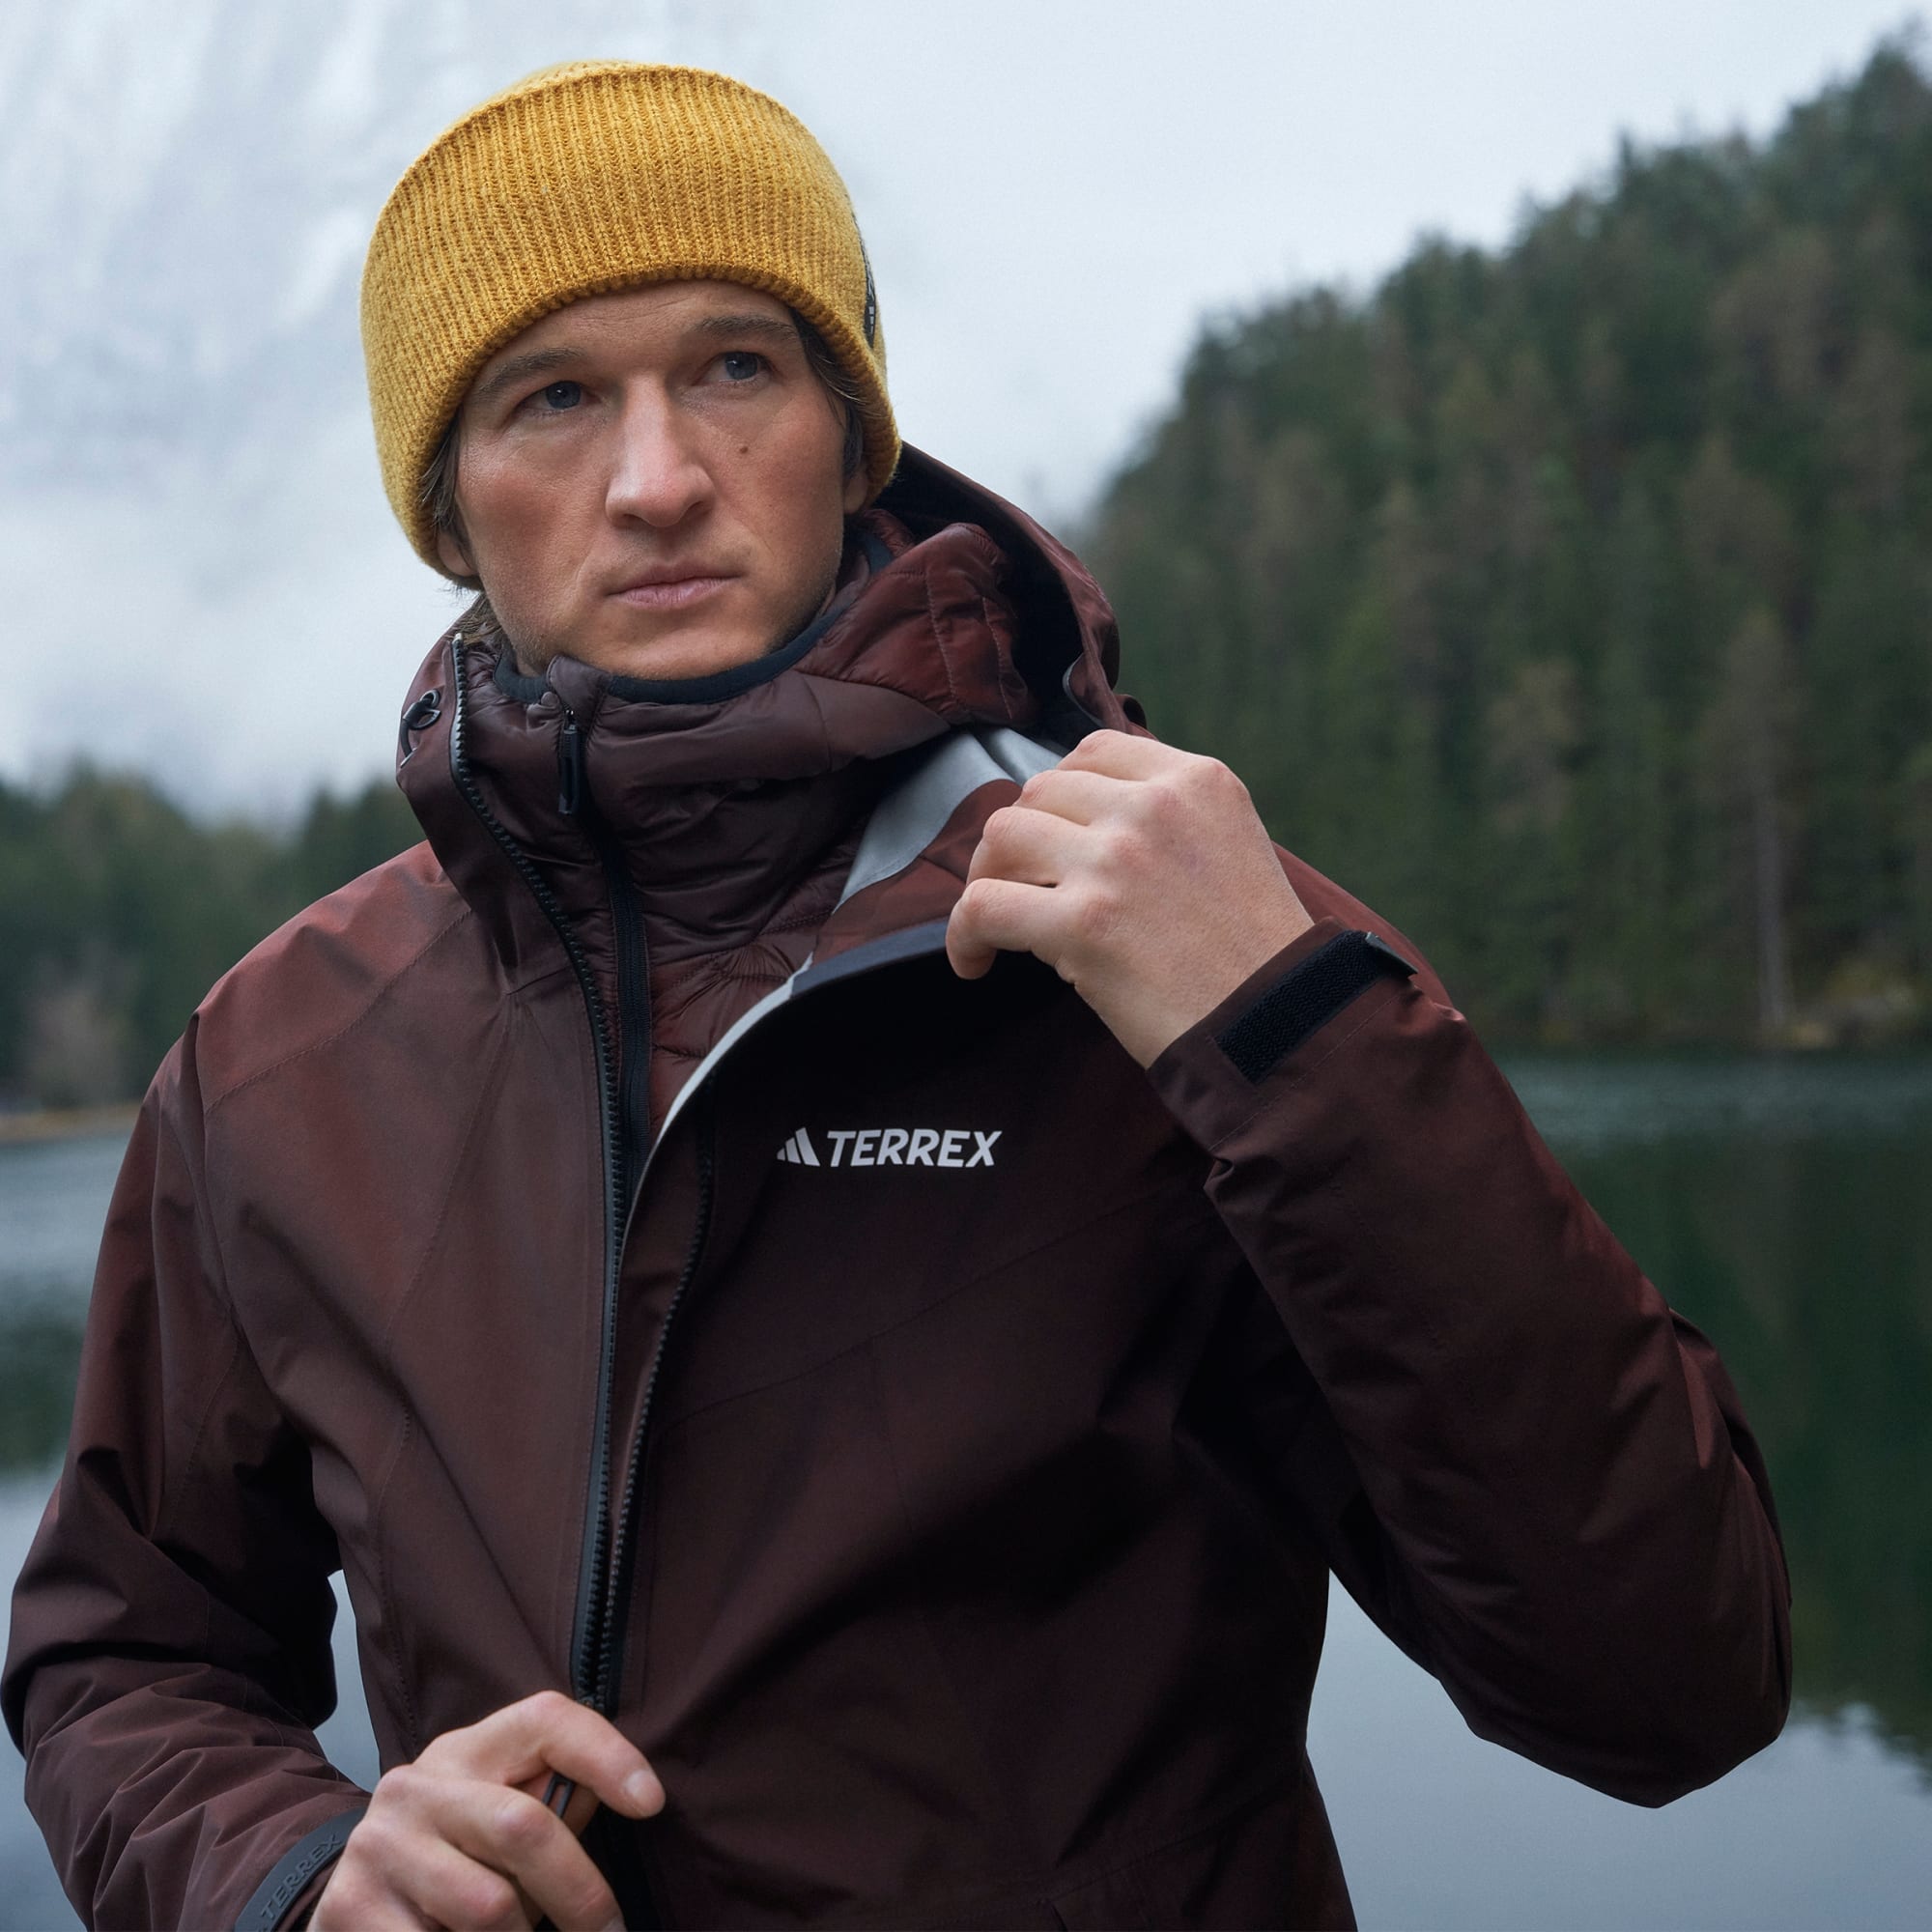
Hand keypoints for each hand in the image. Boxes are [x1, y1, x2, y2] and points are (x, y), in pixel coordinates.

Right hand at [310, 1689, 663, 1931]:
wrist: (350, 1898)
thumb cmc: (457, 1859)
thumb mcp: (500, 1818)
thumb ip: (556, 1805)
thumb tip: (633, 1797)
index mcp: (467, 1750)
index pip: (546, 1720)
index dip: (607, 1755)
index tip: (653, 1803)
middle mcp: (418, 1786)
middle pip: (524, 1826)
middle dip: (580, 1892)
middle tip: (609, 1931)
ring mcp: (379, 1846)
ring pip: (488, 1907)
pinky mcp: (351, 1909)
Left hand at [946, 731, 1312, 1065]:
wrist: (1280, 1029)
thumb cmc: (1255, 959)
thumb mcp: (1231, 850)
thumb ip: (1168, 822)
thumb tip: (1079, 826)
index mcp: (1196, 781)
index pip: (1094, 751)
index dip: (1059, 794)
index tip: (1053, 836)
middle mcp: (1154, 806)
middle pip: (1040, 791)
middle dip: (1019, 840)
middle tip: (1019, 889)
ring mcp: (1116, 859)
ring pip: (1002, 834)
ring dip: (986, 877)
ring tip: (996, 922)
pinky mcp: (1083, 922)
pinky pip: (982, 906)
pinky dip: (965, 935)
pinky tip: (974, 963)